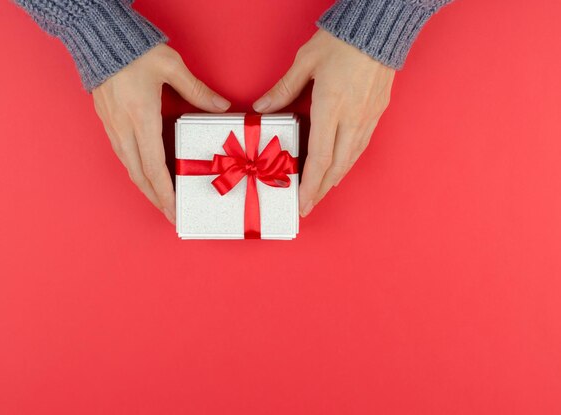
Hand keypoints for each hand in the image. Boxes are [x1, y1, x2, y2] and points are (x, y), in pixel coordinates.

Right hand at [92, 44, 230, 223]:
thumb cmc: (135, 51)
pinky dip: (136, 172)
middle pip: (140, 177)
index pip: (154, 168)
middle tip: (171, 215)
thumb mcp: (171, 66)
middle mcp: (124, 130)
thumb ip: (197, 90)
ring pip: (129, 168)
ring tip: (161, 200)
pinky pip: (123, 156)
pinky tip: (146, 175)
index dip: (165, 194)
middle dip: (156, 200)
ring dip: (145, 188)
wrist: (97, 37)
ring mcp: (113, 128)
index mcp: (141, 119)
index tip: (174, 211)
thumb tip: (220, 107)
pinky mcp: (108, 122)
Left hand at [253, 29, 394, 216]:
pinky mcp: (377, 112)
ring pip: (351, 159)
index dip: (310, 183)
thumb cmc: (341, 41)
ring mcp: (367, 117)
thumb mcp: (305, 61)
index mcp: (331, 107)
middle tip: (308, 206)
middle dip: (321, 190)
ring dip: (335, 180)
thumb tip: (262, 109)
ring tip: (321, 192)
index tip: (302, 202)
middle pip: (337, 166)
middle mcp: (352, 118)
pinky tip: (340, 168)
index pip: (320, 156)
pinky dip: (348, 162)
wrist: (379, 27)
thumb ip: (283, 89)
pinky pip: (361, 146)